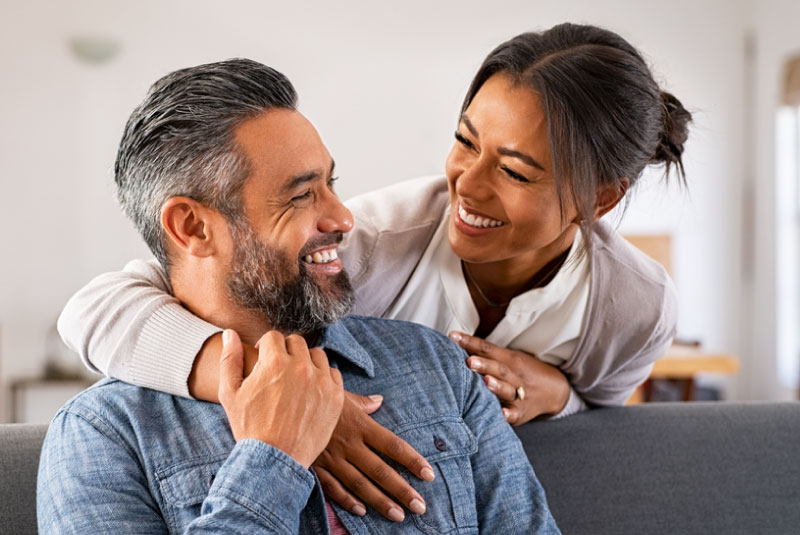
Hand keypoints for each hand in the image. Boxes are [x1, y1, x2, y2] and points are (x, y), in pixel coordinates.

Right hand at [218, 329, 343, 467]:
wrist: (274, 460)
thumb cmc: (249, 427)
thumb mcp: (230, 393)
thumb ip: (230, 359)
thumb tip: (230, 333)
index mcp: (274, 362)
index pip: (274, 336)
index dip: (266, 347)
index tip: (264, 360)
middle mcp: (300, 367)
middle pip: (296, 342)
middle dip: (286, 352)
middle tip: (280, 370)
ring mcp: (321, 381)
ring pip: (316, 355)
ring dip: (306, 362)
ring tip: (296, 379)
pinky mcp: (336, 396)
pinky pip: (332, 373)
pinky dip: (323, 377)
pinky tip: (311, 390)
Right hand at [313, 392, 434, 521]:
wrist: (281, 403)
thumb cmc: (314, 396)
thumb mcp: (339, 394)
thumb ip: (362, 402)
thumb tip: (379, 401)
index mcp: (359, 424)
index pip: (393, 445)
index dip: (412, 460)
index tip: (428, 474)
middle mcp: (349, 444)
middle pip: (381, 471)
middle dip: (402, 490)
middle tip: (420, 506)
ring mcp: (332, 458)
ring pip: (360, 484)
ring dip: (380, 502)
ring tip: (398, 515)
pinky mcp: (315, 466)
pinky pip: (333, 487)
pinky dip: (347, 501)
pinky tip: (362, 511)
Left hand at [449, 331, 570, 424]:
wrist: (554, 390)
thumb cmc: (521, 372)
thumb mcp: (508, 358)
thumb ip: (485, 353)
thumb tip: (454, 342)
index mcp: (508, 359)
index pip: (487, 348)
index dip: (470, 342)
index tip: (452, 337)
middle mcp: (514, 375)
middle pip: (499, 368)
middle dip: (484, 365)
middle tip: (469, 361)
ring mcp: (520, 393)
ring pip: (508, 389)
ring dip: (497, 386)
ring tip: (485, 382)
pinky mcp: (522, 412)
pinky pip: (515, 413)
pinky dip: (509, 414)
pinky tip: (502, 414)